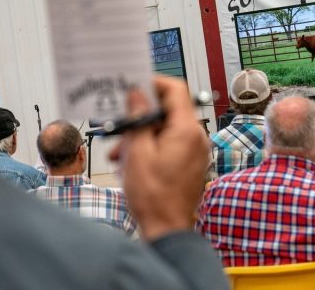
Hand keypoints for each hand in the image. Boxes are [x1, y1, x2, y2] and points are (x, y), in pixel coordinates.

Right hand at [109, 76, 208, 240]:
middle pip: (167, 111)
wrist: (167, 230)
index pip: (175, 90)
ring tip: (119, 151)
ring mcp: (194, 151)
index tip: (134, 85)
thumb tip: (137, 95)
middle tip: (119, 123)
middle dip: (139, 117)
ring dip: (140, 135)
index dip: (153, 83)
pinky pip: (168, 144)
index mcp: (186, 131)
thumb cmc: (154, 197)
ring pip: (164, 129)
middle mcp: (195, 138)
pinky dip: (149, 147)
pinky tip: (129, 161)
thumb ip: (138, 120)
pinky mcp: (188, 163)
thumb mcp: (137, 153)